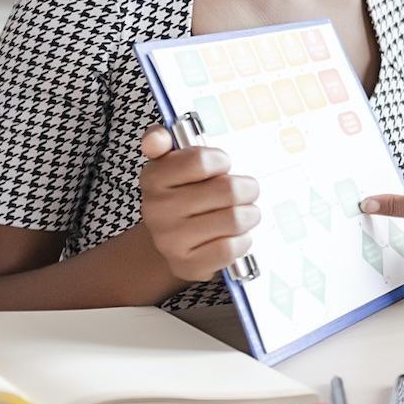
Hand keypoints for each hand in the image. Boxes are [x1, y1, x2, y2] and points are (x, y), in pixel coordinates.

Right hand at [139, 123, 260, 282]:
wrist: (173, 240)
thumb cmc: (183, 193)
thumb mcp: (171, 163)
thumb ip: (164, 141)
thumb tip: (156, 139)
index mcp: (153, 177)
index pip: (200, 160)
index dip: (221, 161)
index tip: (223, 165)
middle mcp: (157, 209)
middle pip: (227, 191)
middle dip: (247, 189)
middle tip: (247, 191)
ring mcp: (170, 239)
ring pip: (234, 219)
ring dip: (250, 215)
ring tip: (246, 213)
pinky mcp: (188, 264)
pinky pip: (231, 248)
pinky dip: (243, 240)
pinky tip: (237, 236)